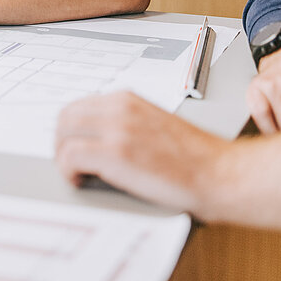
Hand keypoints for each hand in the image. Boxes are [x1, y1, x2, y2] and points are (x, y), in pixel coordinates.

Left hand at [55, 91, 226, 212]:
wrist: (219, 173)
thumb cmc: (194, 158)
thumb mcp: (154, 124)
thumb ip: (127, 123)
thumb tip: (99, 137)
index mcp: (128, 99)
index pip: (79, 106)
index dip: (71, 130)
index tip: (73, 146)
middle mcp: (120, 107)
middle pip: (65, 117)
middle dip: (62, 142)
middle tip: (70, 164)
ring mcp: (117, 128)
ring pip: (63, 134)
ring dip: (63, 157)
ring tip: (77, 175)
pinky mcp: (116, 153)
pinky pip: (70, 156)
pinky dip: (68, 171)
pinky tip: (81, 182)